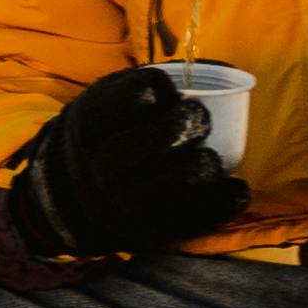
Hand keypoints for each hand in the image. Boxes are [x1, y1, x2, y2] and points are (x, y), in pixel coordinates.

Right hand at [4, 62, 249, 263]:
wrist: (71, 197)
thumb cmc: (107, 134)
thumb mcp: (107, 99)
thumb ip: (144, 83)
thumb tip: (209, 73)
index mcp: (90, 123)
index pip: (138, 97)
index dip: (160, 89)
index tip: (167, 93)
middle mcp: (101, 166)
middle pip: (158, 141)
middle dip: (190, 123)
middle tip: (200, 119)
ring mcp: (122, 204)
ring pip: (179, 182)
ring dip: (207, 164)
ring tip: (210, 158)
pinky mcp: (146, 234)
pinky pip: (195, 219)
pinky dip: (225, 201)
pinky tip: (236, 188)